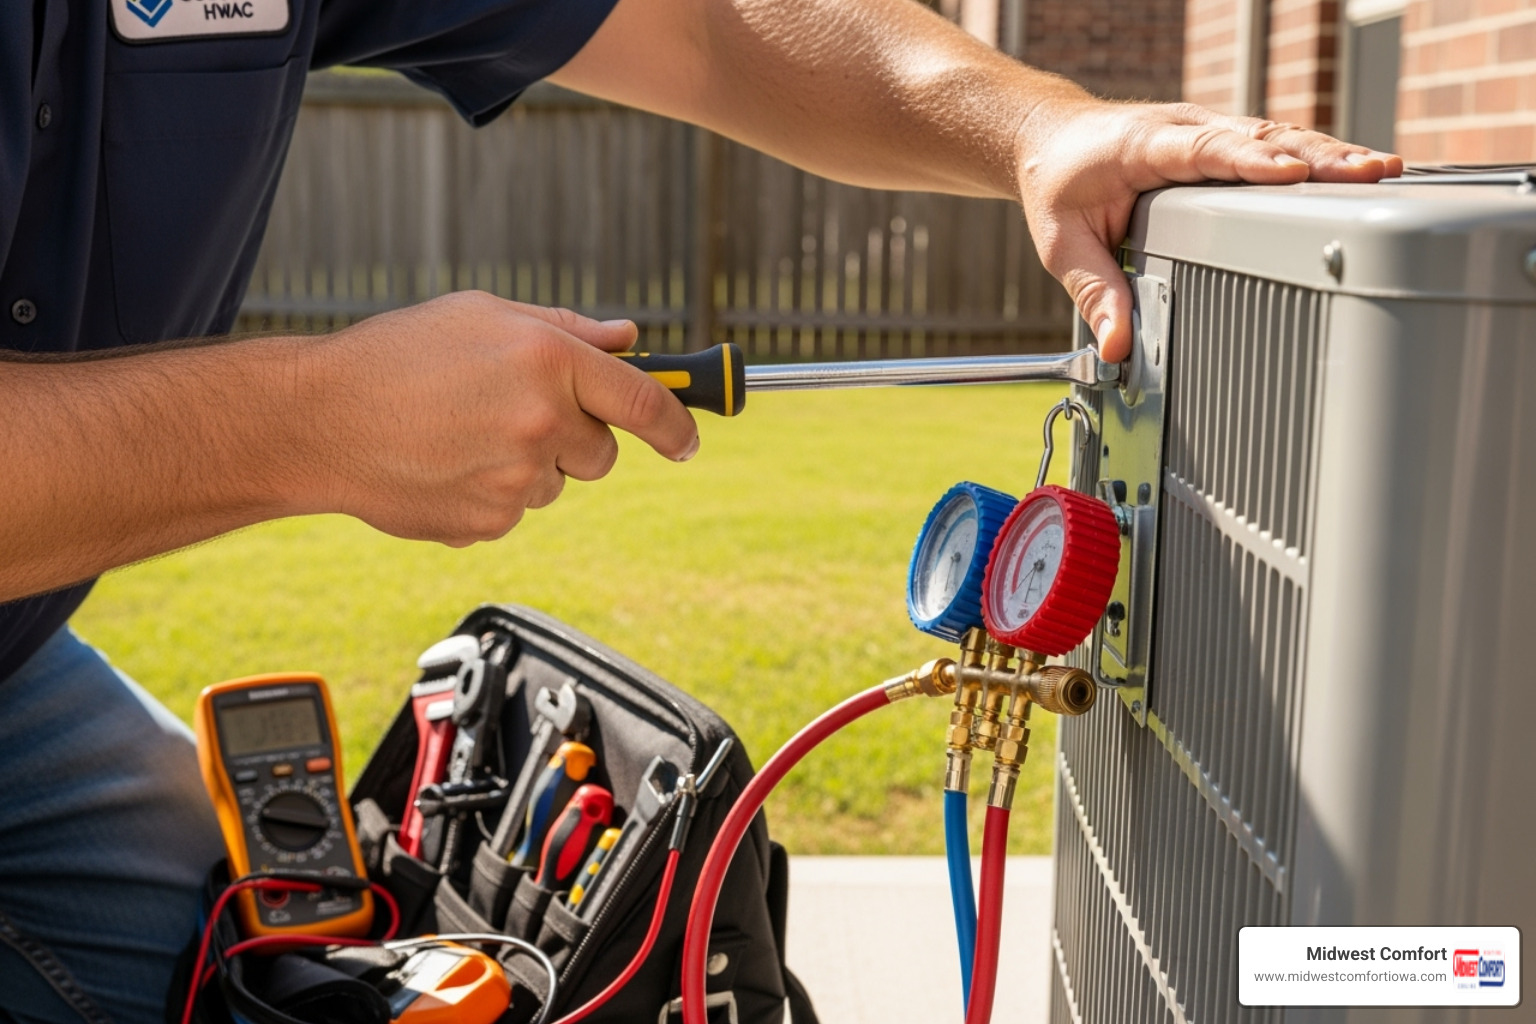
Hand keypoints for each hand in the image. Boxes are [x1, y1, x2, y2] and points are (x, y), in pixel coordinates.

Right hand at [304, 292, 698, 545]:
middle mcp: (541, 420)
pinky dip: (492, 495)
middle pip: (605, 455)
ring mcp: (516, 478)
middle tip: (521, 417)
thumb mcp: (484, 316)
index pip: (645, 403)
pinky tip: (446, 465)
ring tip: (464, 435)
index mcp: (549, 359)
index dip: (678, 425)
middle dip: (578, 441)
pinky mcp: (489, 522)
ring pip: (557, 485)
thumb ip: (567, 329)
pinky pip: (516, 513)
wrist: (319, 419)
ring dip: (530, 466)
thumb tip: (631, 340)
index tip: (688, 440)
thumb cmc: (397, 356)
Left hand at [1014, 100, 1404, 361]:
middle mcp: (1185, 129)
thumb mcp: (1062, 243)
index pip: (1205, 150)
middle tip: (1368, 174)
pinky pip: (1274, 144)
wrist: (1049, 139)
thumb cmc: (1057, 184)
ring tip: (1380, 173)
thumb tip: (1118, 346)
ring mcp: (1209, 130)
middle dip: (1315, 158)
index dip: (1251, 162)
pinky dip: (1314, 157)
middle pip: (1259, 139)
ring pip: (1277, 136)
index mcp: (1144, 146)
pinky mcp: (1223, 141)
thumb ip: (1093, 292)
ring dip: (1327, 155)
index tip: (1292, 175)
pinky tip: (1354, 174)